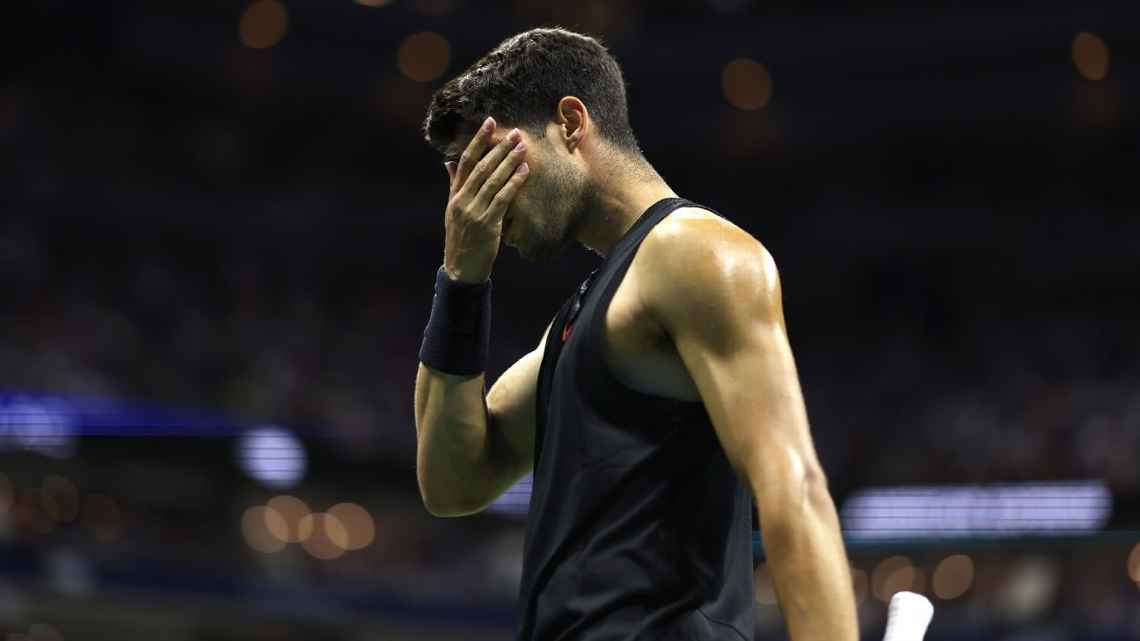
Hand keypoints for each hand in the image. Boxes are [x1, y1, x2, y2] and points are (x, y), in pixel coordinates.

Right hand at [441, 116, 529, 283]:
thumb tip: (449, 162)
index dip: (478, 141)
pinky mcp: (487, 224)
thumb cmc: (461, 238)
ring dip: (509, 162)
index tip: (489, 123)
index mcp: (454, 195)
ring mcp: (474, 212)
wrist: (461, 269)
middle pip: (481, 167)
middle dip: (498, 148)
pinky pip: (502, 199)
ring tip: (522, 147)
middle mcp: (462, 200)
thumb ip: (454, 185)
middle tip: (515, 132)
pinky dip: (514, 183)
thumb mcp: (453, 210)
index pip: (465, 161)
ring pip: (493, 181)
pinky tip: (524, 171)